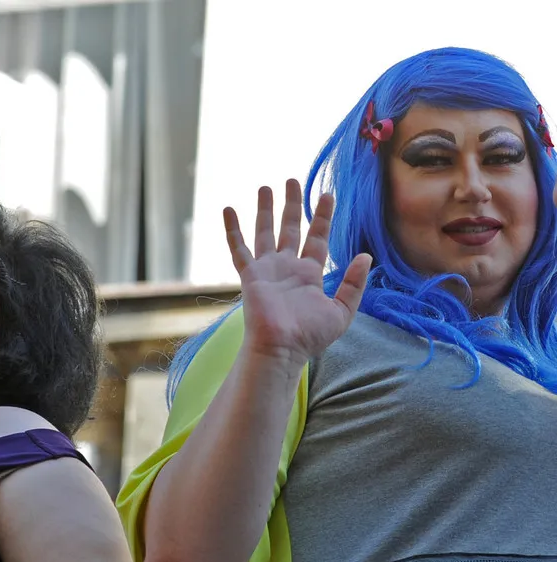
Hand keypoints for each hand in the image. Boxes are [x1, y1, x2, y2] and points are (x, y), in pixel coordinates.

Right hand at [224, 179, 371, 365]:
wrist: (281, 348)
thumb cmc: (310, 336)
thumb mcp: (342, 311)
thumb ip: (354, 284)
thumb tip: (364, 256)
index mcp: (309, 275)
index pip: (317, 238)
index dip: (322, 217)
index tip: (327, 194)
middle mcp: (287, 268)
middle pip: (290, 229)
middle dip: (292, 205)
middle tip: (292, 181)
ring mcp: (267, 270)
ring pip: (265, 232)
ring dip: (265, 210)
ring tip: (265, 187)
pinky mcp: (249, 275)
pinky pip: (238, 249)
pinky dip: (232, 230)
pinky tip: (228, 210)